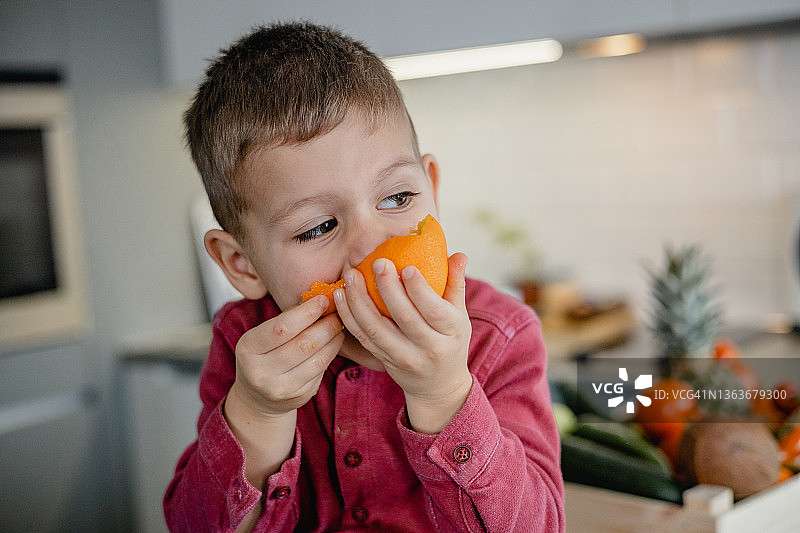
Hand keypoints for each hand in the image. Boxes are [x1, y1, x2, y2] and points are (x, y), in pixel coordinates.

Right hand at [229, 294, 344, 419]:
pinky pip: (320, 372)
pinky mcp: (298, 397)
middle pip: (304, 344)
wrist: (257, 397)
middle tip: (337, 313)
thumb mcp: (262, 337)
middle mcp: (260, 372)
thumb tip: (318, 300)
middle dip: (326, 325)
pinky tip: (334, 343)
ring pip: (317, 359)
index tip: (323, 300)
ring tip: (338, 326)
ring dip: (333, 339)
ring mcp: (279, 388)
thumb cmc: (262, 356)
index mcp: (248, 348)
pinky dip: (330, 354)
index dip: (306, 312)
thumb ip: (286, 321)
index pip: (282, 328)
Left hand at [334, 253, 472, 432]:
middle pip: (404, 318)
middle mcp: (428, 347)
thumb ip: (455, 284)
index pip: (434, 310)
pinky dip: (349, 317)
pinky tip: (341, 296)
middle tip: (377, 263)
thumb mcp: (459, 315)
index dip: (420, 290)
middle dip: (388, 289)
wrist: (438, 385)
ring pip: (376, 329)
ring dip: (359, 302)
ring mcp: (403, 357)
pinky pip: (362, 338)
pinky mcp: (383, 360)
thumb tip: (459, 254)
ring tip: (351, 276)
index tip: (406, 267)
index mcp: (451, 331)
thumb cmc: (450, 340)